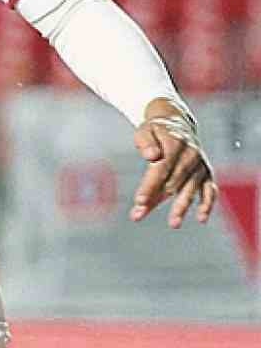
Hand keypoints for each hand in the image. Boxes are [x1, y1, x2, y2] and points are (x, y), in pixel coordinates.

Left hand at [130, 100, 216, 227]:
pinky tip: (201, 218)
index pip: (161, 167)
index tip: (139, 201)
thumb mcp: (145, 130)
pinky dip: (207, 204)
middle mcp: (191, 155)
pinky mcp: (206, 173)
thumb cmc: (156, 132)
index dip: (150, 185)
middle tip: (138, 214)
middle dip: (155, 199)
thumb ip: (145, 143)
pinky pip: (210, 190)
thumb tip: (151, 156)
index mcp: (175, 143)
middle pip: (173, 181)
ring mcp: (200, 165)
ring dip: (181, 207)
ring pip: (190, 189)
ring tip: (173, 223)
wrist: (177, 124)